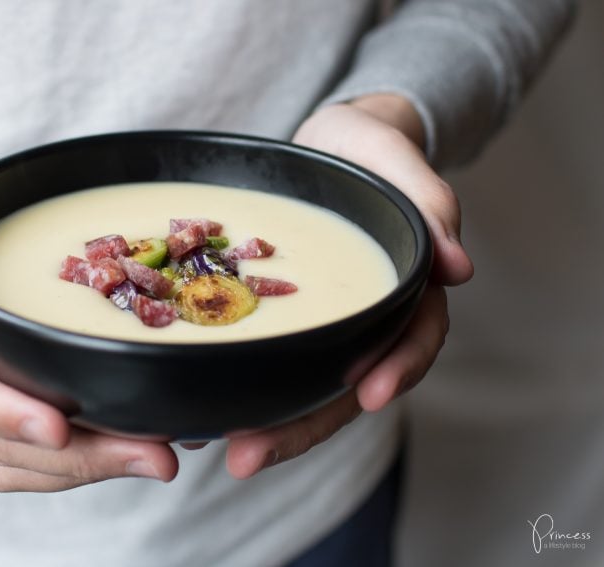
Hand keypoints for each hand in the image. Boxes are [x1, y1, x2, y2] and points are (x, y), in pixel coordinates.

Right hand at [0, 139, 178, 490]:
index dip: (4, 412)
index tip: (58, 428)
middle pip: (0, 440)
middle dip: (77, 456)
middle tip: (155, 458)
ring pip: (21, 459)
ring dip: (91, 467)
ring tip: (160, 457)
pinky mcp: (1, 398)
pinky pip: (34, 453)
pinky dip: (85, 459)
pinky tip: (139, 444)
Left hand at [223, 95, 473, 478]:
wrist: (320, 149)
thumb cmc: (362, 149)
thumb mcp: (393, 153)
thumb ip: (429, 200)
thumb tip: (459, 268)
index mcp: (404, 286)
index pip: (413, 336)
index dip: (398, 368)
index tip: (368, 396)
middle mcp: (364, 318)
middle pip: (346, 386)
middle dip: (302, 426)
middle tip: (248, 457)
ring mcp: (321, 325)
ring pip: (303, 386)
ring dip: (265, 424)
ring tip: (214, 448)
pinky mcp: (278, 322)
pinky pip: (265, 362)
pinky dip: (239, 388)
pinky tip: (197, 412)